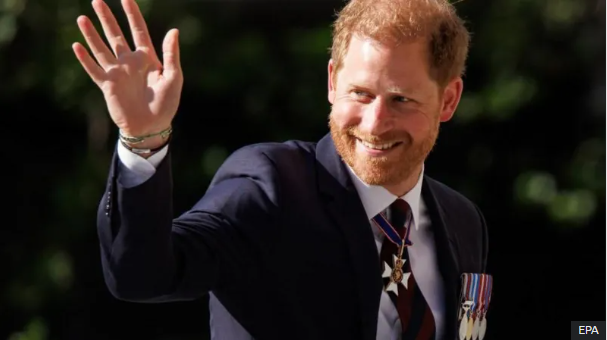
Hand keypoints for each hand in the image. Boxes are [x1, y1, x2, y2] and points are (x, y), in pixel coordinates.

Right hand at [72, 0, 182, 137]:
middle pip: (115, 35)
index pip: (138, 31)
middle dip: (107, 18)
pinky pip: (93, 69)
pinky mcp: (107, 85)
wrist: (151, 127)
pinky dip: (85, 58)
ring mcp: (117, 73)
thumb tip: (174, 31)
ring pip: (101, 48)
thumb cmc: (165, 104)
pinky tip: (76, 45)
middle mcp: (130, 62)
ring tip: (82, 18)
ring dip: (92, 34)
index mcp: (147, 59)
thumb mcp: (173, 77)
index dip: (132, 14)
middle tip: (97, 0)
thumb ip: (171, 54)